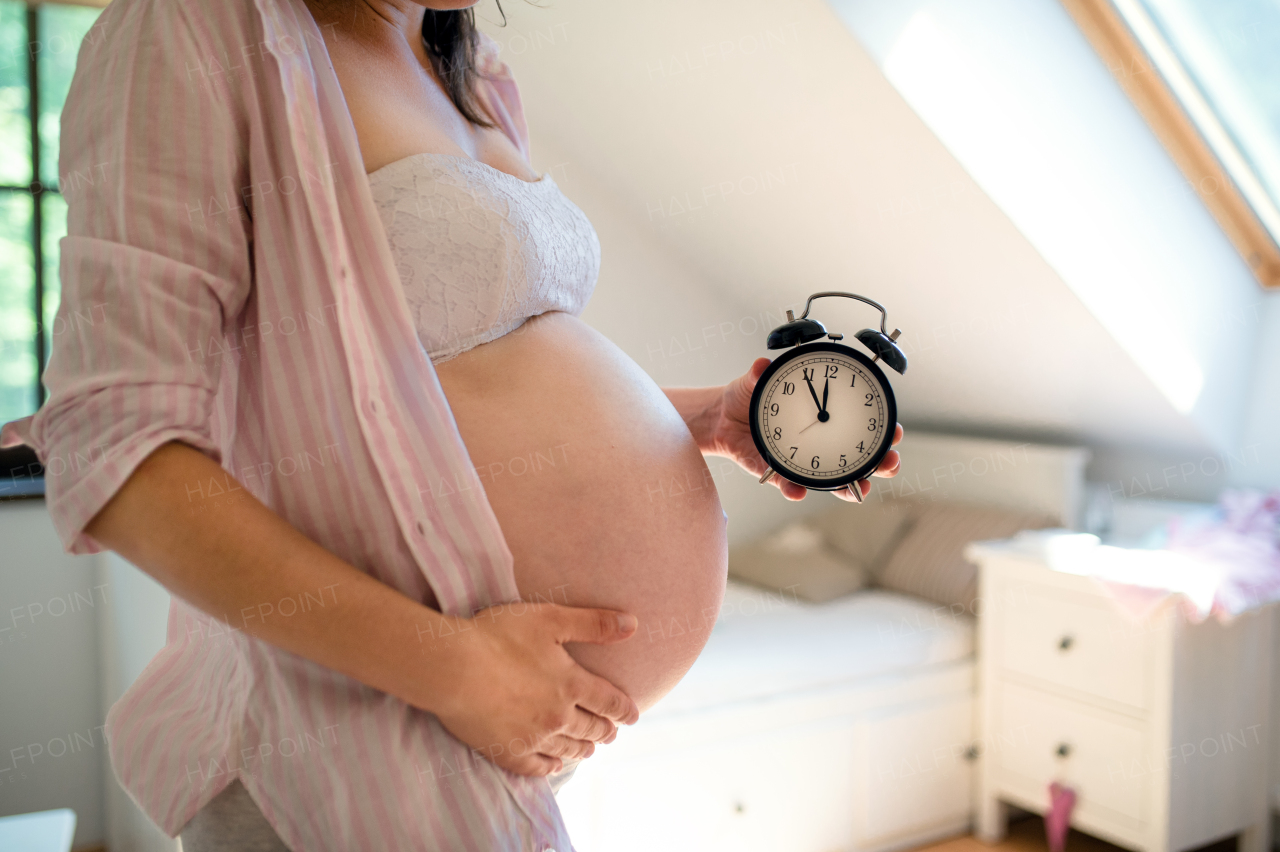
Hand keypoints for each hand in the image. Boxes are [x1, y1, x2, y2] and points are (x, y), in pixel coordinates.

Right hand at [431, 601, 640, 776]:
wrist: (453, 667)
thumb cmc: (499, 636)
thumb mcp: (550, 619)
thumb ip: (593, 624)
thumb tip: (633, 625)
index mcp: (572, 684)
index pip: (609, 702)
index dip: (624, 710)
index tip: (633, 716)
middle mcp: (558, 716)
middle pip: (591, 728)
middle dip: (605, 730)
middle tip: (612, 733)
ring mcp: (533, 737)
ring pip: (568, 748)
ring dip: (583, 748)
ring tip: (589, 749)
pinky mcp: (506, 751)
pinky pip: (536, 767)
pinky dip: (550, 766)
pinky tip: (554, 765)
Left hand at [705, 357, 903, 501]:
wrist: (722, 416)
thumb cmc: (750, 395)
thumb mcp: (756, 380)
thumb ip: (760, 373)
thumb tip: (762, 364)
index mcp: (824, 416)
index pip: (862, 425)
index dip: (883, 431)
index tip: (897, 431)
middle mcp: (819, 441)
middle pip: (858, 458)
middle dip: (879, 464)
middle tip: (891, 463)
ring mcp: (801, 460)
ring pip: (832, 479)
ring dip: (848, 487)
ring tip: (860, 491)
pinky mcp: (776, 472)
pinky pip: (787, 483)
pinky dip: (792, 489)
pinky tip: (797, 492)